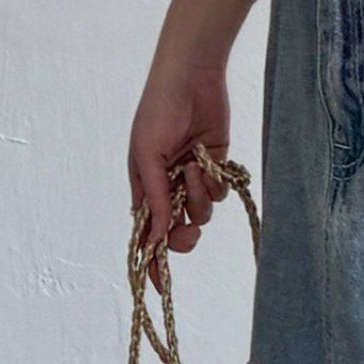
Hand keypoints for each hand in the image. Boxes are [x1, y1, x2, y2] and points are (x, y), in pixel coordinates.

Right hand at [128, 61, 231, 257]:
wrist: (192, 77)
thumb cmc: (159, 112)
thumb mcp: (149, 155)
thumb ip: (155, 197)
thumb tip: (156, 237)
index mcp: (144, 187)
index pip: (146, 233)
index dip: (152, 260)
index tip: (158, 285)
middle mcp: (168, 187)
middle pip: (177, 231)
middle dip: (184, 235)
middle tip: (189, 229)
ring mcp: (193, 178)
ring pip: (202, 212)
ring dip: (200, 196)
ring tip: (195, 166)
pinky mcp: (216, 166)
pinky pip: (220, 192)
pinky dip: (216, 182)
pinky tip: (209, 159)